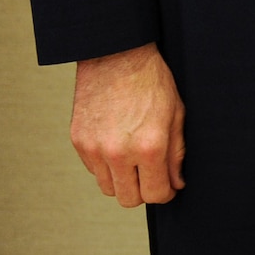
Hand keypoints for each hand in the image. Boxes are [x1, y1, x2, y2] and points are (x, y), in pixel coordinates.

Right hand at [71, 43, 185, 206]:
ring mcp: (94, 149)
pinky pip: (93, 170)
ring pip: (108, 188)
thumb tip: (176, 182)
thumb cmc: (151, 82)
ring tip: (135, 160)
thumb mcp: (176, 115)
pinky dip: (106, 166)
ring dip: (122, 181)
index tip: (169, 186)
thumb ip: (176, 154)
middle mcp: (119, 153)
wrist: (116, 56)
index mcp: (149, 147)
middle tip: (152, 175)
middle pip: (129, 199)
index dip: (166, 193)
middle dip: (144, 191)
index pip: (155, 194)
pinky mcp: (78, 142)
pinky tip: (117, 145)